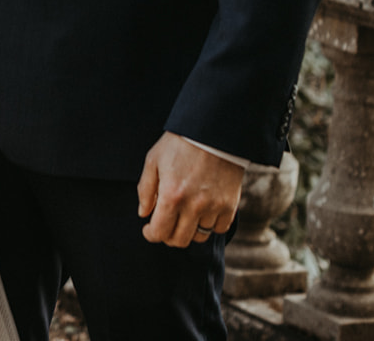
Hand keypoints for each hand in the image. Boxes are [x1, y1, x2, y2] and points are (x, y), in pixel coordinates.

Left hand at [137, 132, 244, 247]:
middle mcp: (194, 206)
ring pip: (199, 237)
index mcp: (171, 196)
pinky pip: (219, 229)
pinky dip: (210, 225)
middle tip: (165, 225)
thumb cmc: (179, 145)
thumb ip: (145, 190)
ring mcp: (214, 207)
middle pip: (179, 240)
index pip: (159, 232)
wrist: (212, 133)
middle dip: (168, 236)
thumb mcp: (153, 161)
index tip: (149, 229)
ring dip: (189, 230)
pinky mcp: (230, 206)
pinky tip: (202, 212)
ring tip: (184, 216)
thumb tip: (143, 214)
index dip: (151, 234)